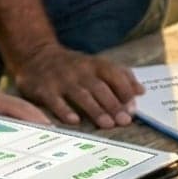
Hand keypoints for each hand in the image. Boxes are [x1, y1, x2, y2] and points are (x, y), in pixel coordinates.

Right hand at [10, 43, 140, 128]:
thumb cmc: (73, 65)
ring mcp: (61, 79)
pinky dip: (64, 110)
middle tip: (123, 121)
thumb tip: (141, 92)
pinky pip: (55, 100)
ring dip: (95, 109)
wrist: (36, 54)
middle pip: (99, 87)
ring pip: (81, 95)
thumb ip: (120, 76)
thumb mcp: (96, 64)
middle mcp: (79, 70)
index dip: (124, 91)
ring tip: (106, 124)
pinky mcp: (44, 88)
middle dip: (113, 104)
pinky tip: (74, 121)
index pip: (114, 75)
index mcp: (94, 64)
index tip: (132, 108)